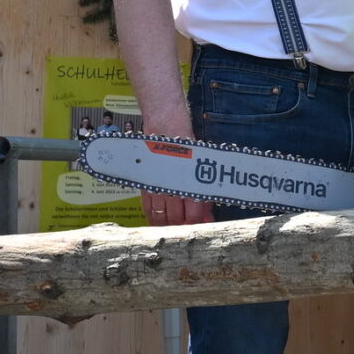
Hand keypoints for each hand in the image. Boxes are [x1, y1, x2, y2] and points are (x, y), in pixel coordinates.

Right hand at [136, 107, 211, 225]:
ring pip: (161, 217)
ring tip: (174, 225)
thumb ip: (205, 196)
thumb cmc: (189, 148)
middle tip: (187, 226)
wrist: (167, 127)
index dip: (197, 224)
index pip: (193, 216)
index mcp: (191, 184)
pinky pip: (147, 208)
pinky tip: (159, 220)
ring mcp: (157, 187)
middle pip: (177, 219)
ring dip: (168, 224)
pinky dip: (153, 217)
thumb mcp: (201, 170)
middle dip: (183, 225)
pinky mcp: (145, 184)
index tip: (200, 226)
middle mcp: (173, 188)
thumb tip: (208, 219)